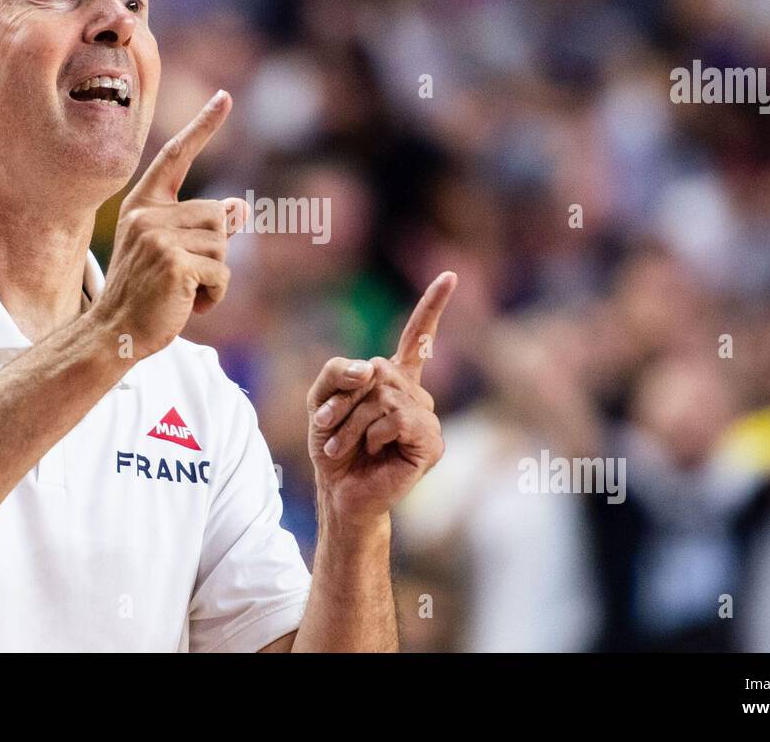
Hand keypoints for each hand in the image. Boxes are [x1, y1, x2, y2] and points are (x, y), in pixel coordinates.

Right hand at [93, 90, 247, 358]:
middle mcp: (148, 215)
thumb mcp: (170, 253)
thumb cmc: (144, 295)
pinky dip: (215, 295)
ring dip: (216, 276)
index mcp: (143, 205)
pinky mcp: (174, 263)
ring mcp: (159, 238)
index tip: (224, 97)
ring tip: (183, 291)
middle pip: (218, 216)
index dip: (202, 126)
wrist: (113, 333)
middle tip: (184, 278)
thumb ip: (203, 228)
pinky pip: (222, 273)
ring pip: (224, 245)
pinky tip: (188, 305)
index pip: (176, 157)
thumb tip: (241, 206)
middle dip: (215, 252)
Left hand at [306, 272, 456, 525]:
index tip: (449, 276)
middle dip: (345, 397)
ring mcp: (427, 418)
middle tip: (331, 426)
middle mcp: (416, 395)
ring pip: (386, 394)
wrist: (338, 492)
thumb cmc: (332, 447)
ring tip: (346, 445)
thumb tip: (372, 368)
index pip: (417, 338)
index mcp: (395, 381)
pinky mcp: (431, 442)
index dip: (432, 307)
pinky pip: (397, 417)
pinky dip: (373, 434)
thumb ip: (337, 371)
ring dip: (353, 420)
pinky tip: (374, 452)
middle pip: (380, 369)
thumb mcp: (320, 399)